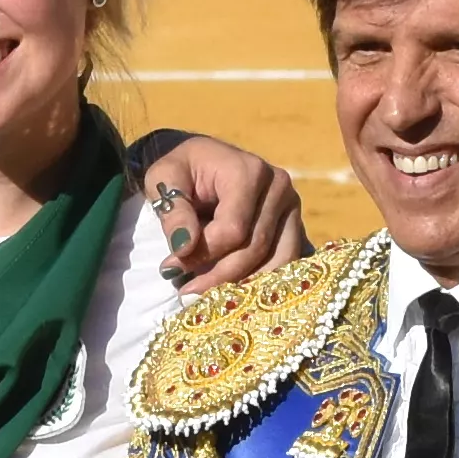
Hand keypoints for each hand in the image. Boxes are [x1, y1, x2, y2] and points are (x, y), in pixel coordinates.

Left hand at [129, 129, 307, 285]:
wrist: (205, 162)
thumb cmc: (183, 170)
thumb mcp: (164, 179)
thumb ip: (173, 211)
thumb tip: (185, 247)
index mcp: (249, 171)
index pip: (233, 229)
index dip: (203, 253)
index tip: (172, 265)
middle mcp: (278, 187)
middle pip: (255, 249)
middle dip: (218, 275)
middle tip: (187, 290)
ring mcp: (292, 207)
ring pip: (274, 262)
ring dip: (241, 286)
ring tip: (209, 295)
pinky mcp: (295, 225)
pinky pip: (285, 263)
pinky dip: (259, 281)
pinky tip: (233, 290)